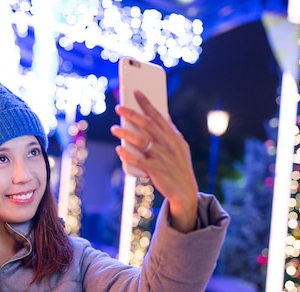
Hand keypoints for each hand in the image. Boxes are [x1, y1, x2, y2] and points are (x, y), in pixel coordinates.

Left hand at [110, 90, 197, 232]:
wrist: (185, 191)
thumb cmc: (180, 167)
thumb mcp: (181, 147)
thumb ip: (172, 132)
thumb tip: (165, 115)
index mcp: (173, 137)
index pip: (158, 116)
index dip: (147, 103)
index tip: (136, 92)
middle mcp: (168, 145)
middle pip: (147, 125)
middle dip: (132, 114)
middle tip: (119, 107)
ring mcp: (161, 157)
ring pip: (141, 141)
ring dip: (125, 134)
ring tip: (114, 129)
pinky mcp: (155, 170)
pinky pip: (138, 160)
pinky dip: (127, 155)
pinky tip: (118, 149)